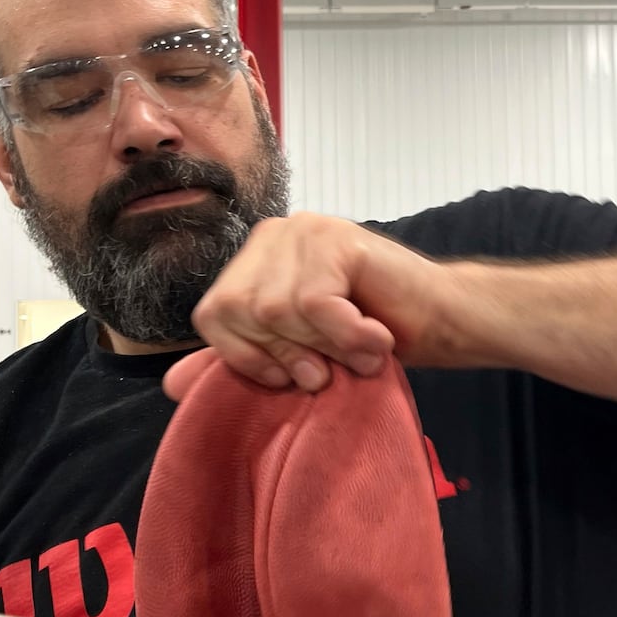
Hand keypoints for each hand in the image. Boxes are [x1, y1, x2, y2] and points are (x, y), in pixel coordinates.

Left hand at [177, 213, 468, 394]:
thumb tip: (170, 386)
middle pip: (238, 311)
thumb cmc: (374, 340)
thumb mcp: (296, 356)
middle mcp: (274, 235)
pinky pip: (313, 305)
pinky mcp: (336, 238)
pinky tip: (377, 339)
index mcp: (254, 259)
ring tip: (360, 351)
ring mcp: (305, 230)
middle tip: (329, 368)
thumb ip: (241, 362)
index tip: (290, 375)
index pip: (212, 314)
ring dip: (324, 347)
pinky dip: (346, 336)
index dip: (246, 357)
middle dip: (285, 353)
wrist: (446, 322)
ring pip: (274, 310)